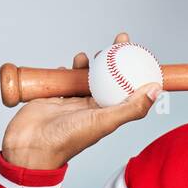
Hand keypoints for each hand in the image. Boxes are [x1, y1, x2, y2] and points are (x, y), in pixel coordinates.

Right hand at [1, 31, 160, 168]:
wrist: (31, 146)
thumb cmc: (68, 139)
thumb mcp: (104, 121)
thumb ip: (131, 108)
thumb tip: (156, 90)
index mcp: (108, 114)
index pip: (128, 89)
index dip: (136, 71)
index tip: (140, 51)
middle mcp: (92, 108)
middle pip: (109, 79)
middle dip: (115, 60)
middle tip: (119, 41)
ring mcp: (73, 103)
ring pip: (86, 78)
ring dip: (89, 64)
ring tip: (86, 57)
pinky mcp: (54, 99)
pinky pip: (63, 80)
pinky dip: (66, 72)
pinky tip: (66, 68)